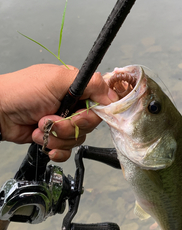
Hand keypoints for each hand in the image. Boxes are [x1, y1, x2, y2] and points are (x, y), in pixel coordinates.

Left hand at [0, 64, 117, 161]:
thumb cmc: (22, 92)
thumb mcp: (57, 80)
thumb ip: (89, 83)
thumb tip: (112, 94)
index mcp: (77, 88)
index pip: (100, 103)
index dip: (94, 113)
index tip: (81, 116)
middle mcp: (73, 104)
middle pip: (90, 124)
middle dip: (70, 126)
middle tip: (53, 120)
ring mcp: (63, 122)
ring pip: (78, 139)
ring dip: (58, 137)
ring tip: (41, 127)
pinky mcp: (55, 137)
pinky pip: (68, 150)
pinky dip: (57, 149)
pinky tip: (44, 141)